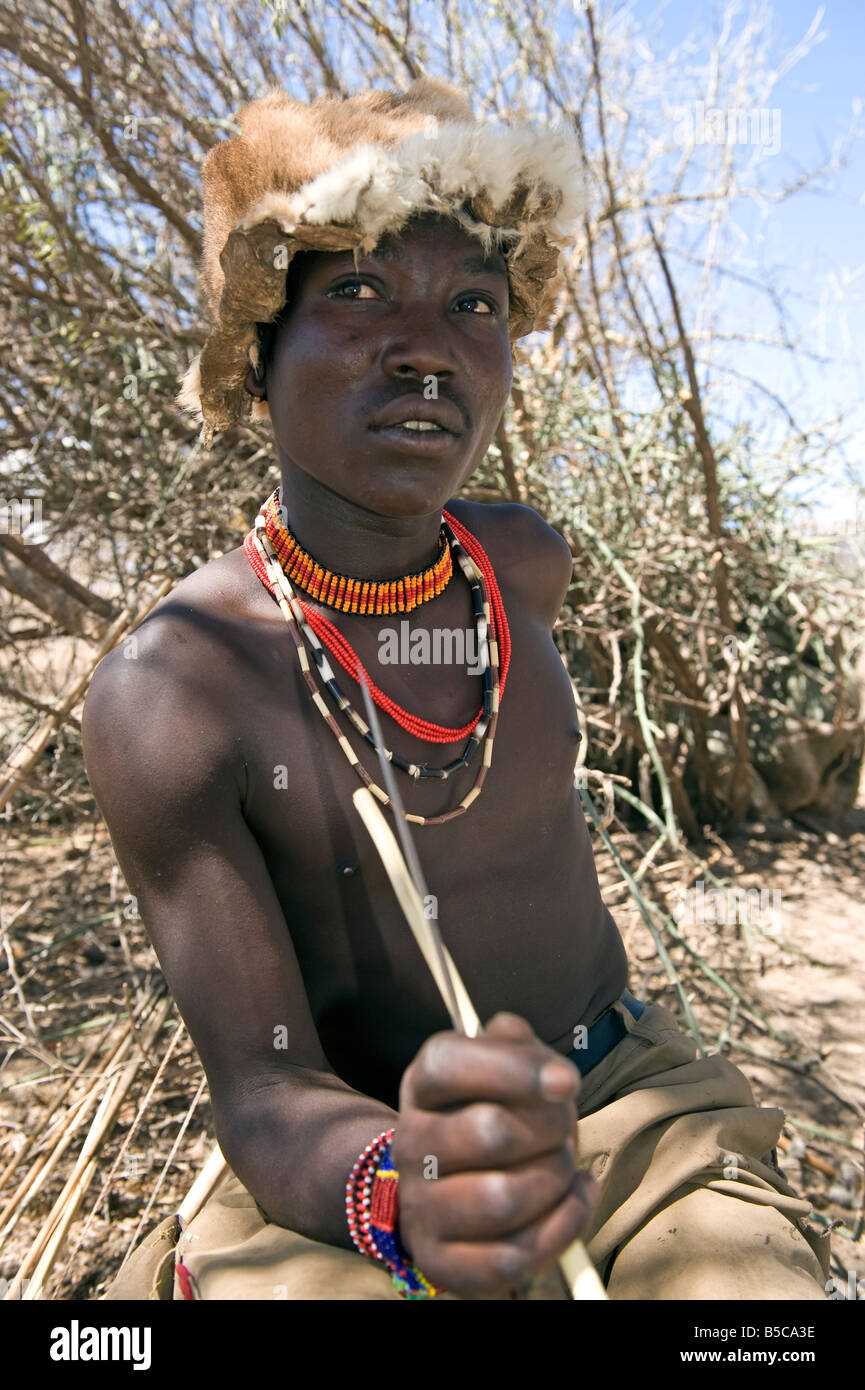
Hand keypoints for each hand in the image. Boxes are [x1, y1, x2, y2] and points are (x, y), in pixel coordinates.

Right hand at [392, 1012, 596, 1298]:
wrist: (448, 1186)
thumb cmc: (494, 1112)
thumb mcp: (503, 1067)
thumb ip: (516, 1042)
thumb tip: (531, 1052)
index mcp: (423, 1085)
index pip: (449, 1064)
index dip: (513, 1069)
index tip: (567, 1081)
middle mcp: (409, 1144)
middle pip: (490, 1132)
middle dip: (550, 1127)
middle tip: (564, 1126)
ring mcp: (420, 1207)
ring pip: (502, 1199)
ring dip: (555, 1180)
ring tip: (563, 1166)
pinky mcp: (439, 1261)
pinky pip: (510, 1257)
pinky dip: (562, 1227)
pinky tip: (573, 1201)